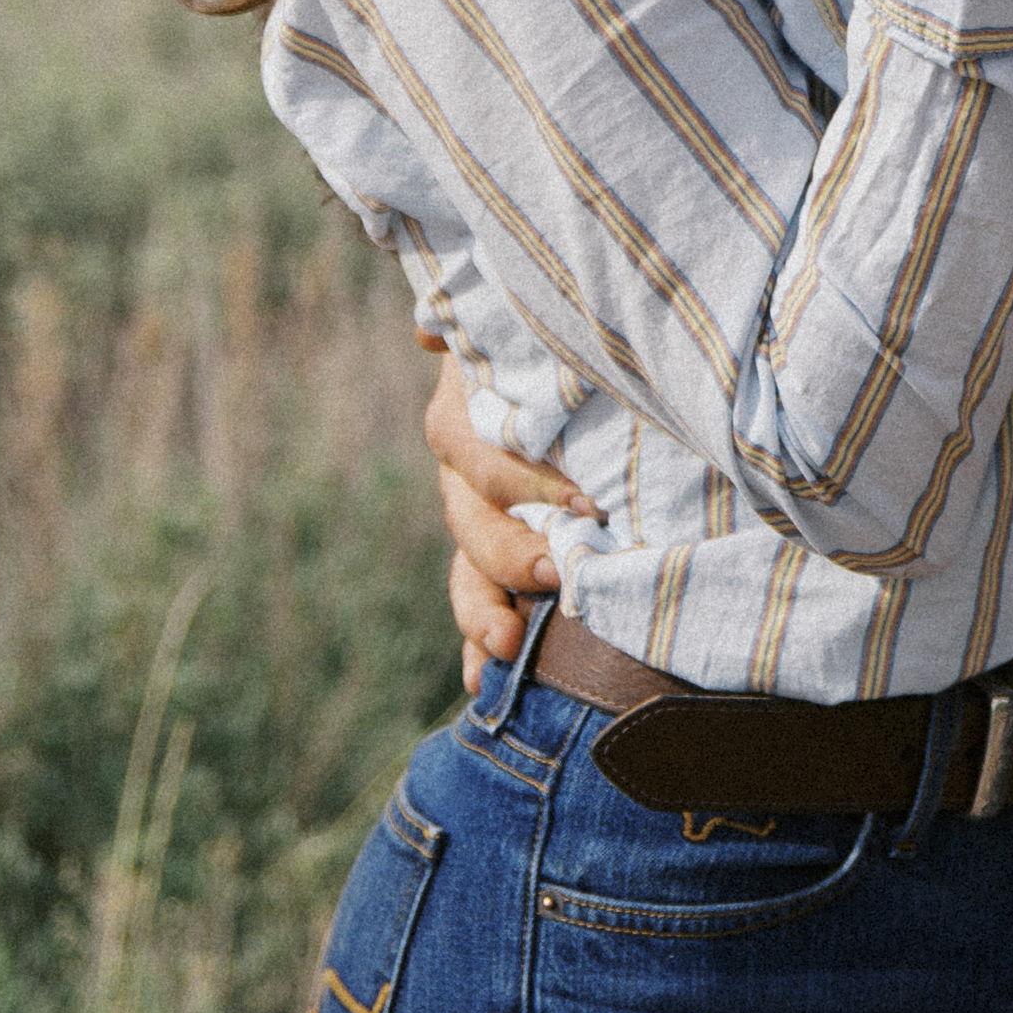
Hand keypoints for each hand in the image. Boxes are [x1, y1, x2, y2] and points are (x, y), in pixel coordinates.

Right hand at [417, 337, 583, 672]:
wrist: (582, 371)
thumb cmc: (562, 346)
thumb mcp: (535, 330)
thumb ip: (492, 330)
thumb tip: (427, 335)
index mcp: (472, 413)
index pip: (479, 455)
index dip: (524, 482)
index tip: (584, 505)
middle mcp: (466, 470)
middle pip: (470, 520)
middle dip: (508, 554)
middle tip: (557, 575)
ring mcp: (478, 520)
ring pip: (467, 569)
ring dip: (482, 611)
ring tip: (507, 645)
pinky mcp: (497, 561)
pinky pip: (478, 604)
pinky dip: (477, 643)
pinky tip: (478, 682)